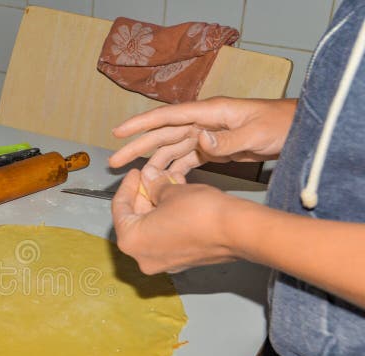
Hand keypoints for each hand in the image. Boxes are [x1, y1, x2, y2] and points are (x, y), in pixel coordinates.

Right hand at [108, 97, 296, 177]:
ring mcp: (207, 136)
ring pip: (171, 149)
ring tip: (133, 179)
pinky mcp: (214, 149)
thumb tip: (198, 139)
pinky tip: (162, 184)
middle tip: (113, 163)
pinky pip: (187, 160)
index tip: (118, 132)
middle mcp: (202, 123)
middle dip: (137, 148)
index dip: (141, 124)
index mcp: (208, 113)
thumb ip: (226, 139)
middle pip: (162, 135)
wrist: (299, 130)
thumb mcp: (256, 132)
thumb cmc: (281, 125)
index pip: (167, 117)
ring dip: (152, 163)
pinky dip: (174, 171)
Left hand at [111, 168, 240, 273]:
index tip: (135, 173)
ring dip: (157, 205)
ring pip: (151, 228)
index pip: (119, 209)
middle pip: (134, 220)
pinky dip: (168, 218)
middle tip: (150, 177)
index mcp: (131, 241)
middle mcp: (143, 257)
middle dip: (143, 196)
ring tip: (166, 183)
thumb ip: (154, 185)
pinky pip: (166, 237)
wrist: (237, 231)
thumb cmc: (203, 214)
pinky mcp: (180, 261)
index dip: (127, 186)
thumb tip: (149, 178)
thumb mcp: (171, 191)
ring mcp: (162, 262)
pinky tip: (177, 199)